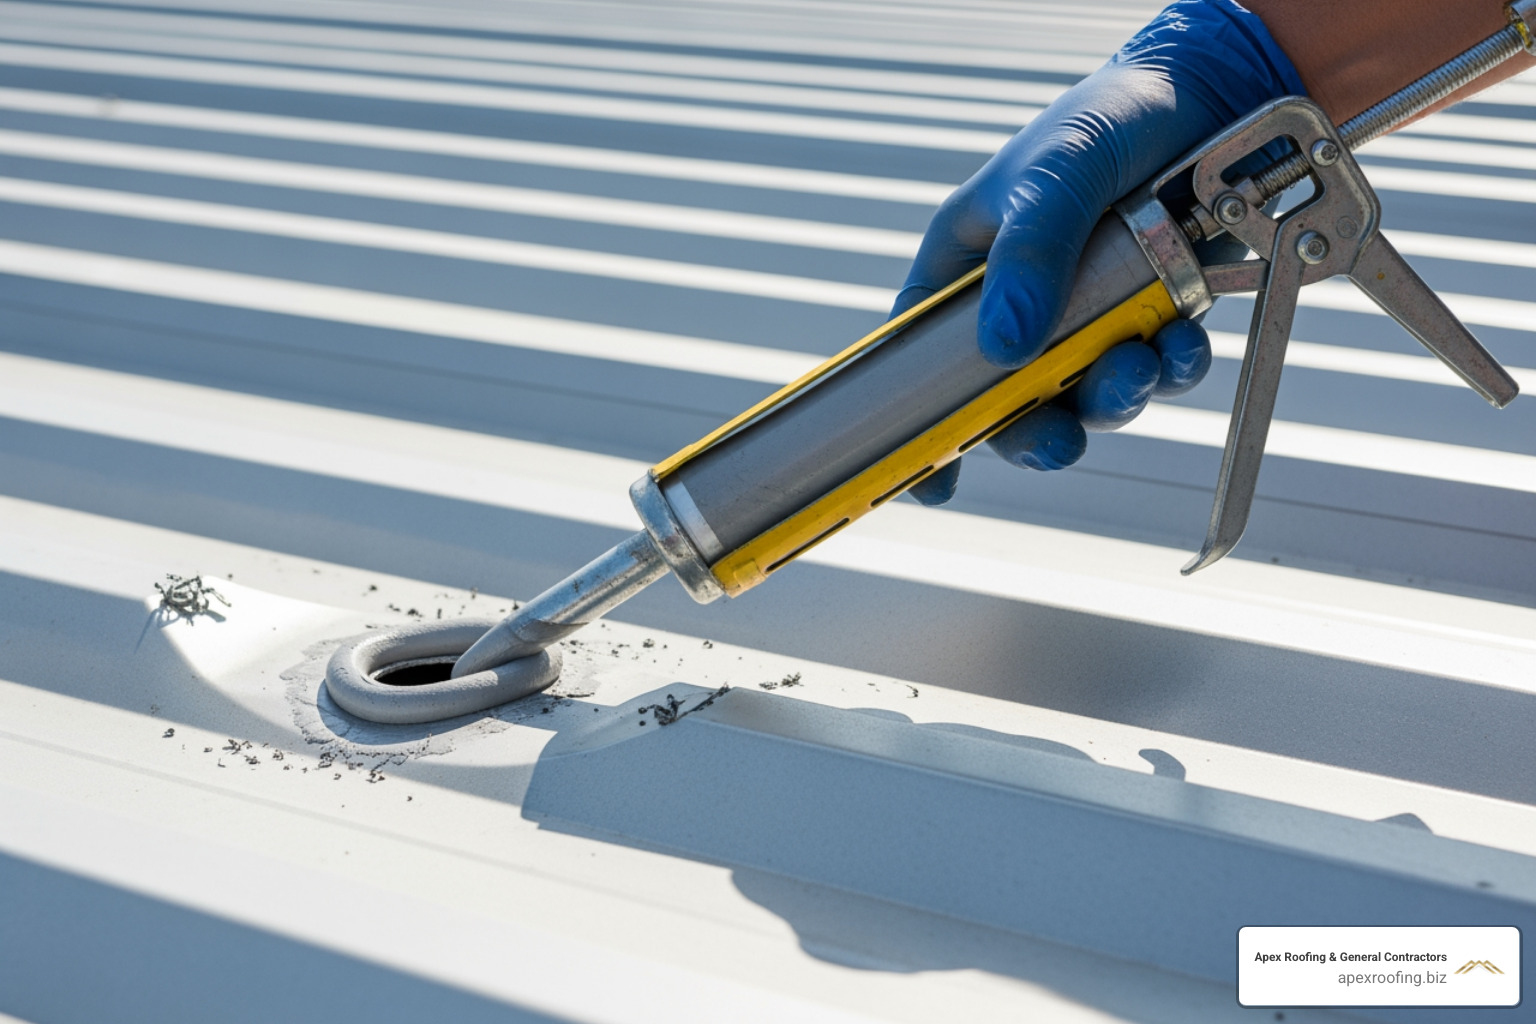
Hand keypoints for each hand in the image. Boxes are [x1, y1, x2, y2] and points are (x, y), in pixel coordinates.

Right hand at [894, 0, 1304, 504]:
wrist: (1220, 89)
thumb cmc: (1111, 114)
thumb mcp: (1056, 175)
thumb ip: (1030, 256)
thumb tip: (1005, 350)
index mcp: (968, 267)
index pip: (922, 357)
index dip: (923, 423)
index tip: (934, 481)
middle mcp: (1021, 298)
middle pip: (1011, 397)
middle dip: (1042, 427)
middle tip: (1066, 439)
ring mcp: (1088, 311)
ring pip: (1088, 392)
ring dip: (1116, 396)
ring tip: (1143, 362)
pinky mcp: (1151, 312)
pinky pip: (1154, 367)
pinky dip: (1170, 367)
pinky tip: (1182, 339)